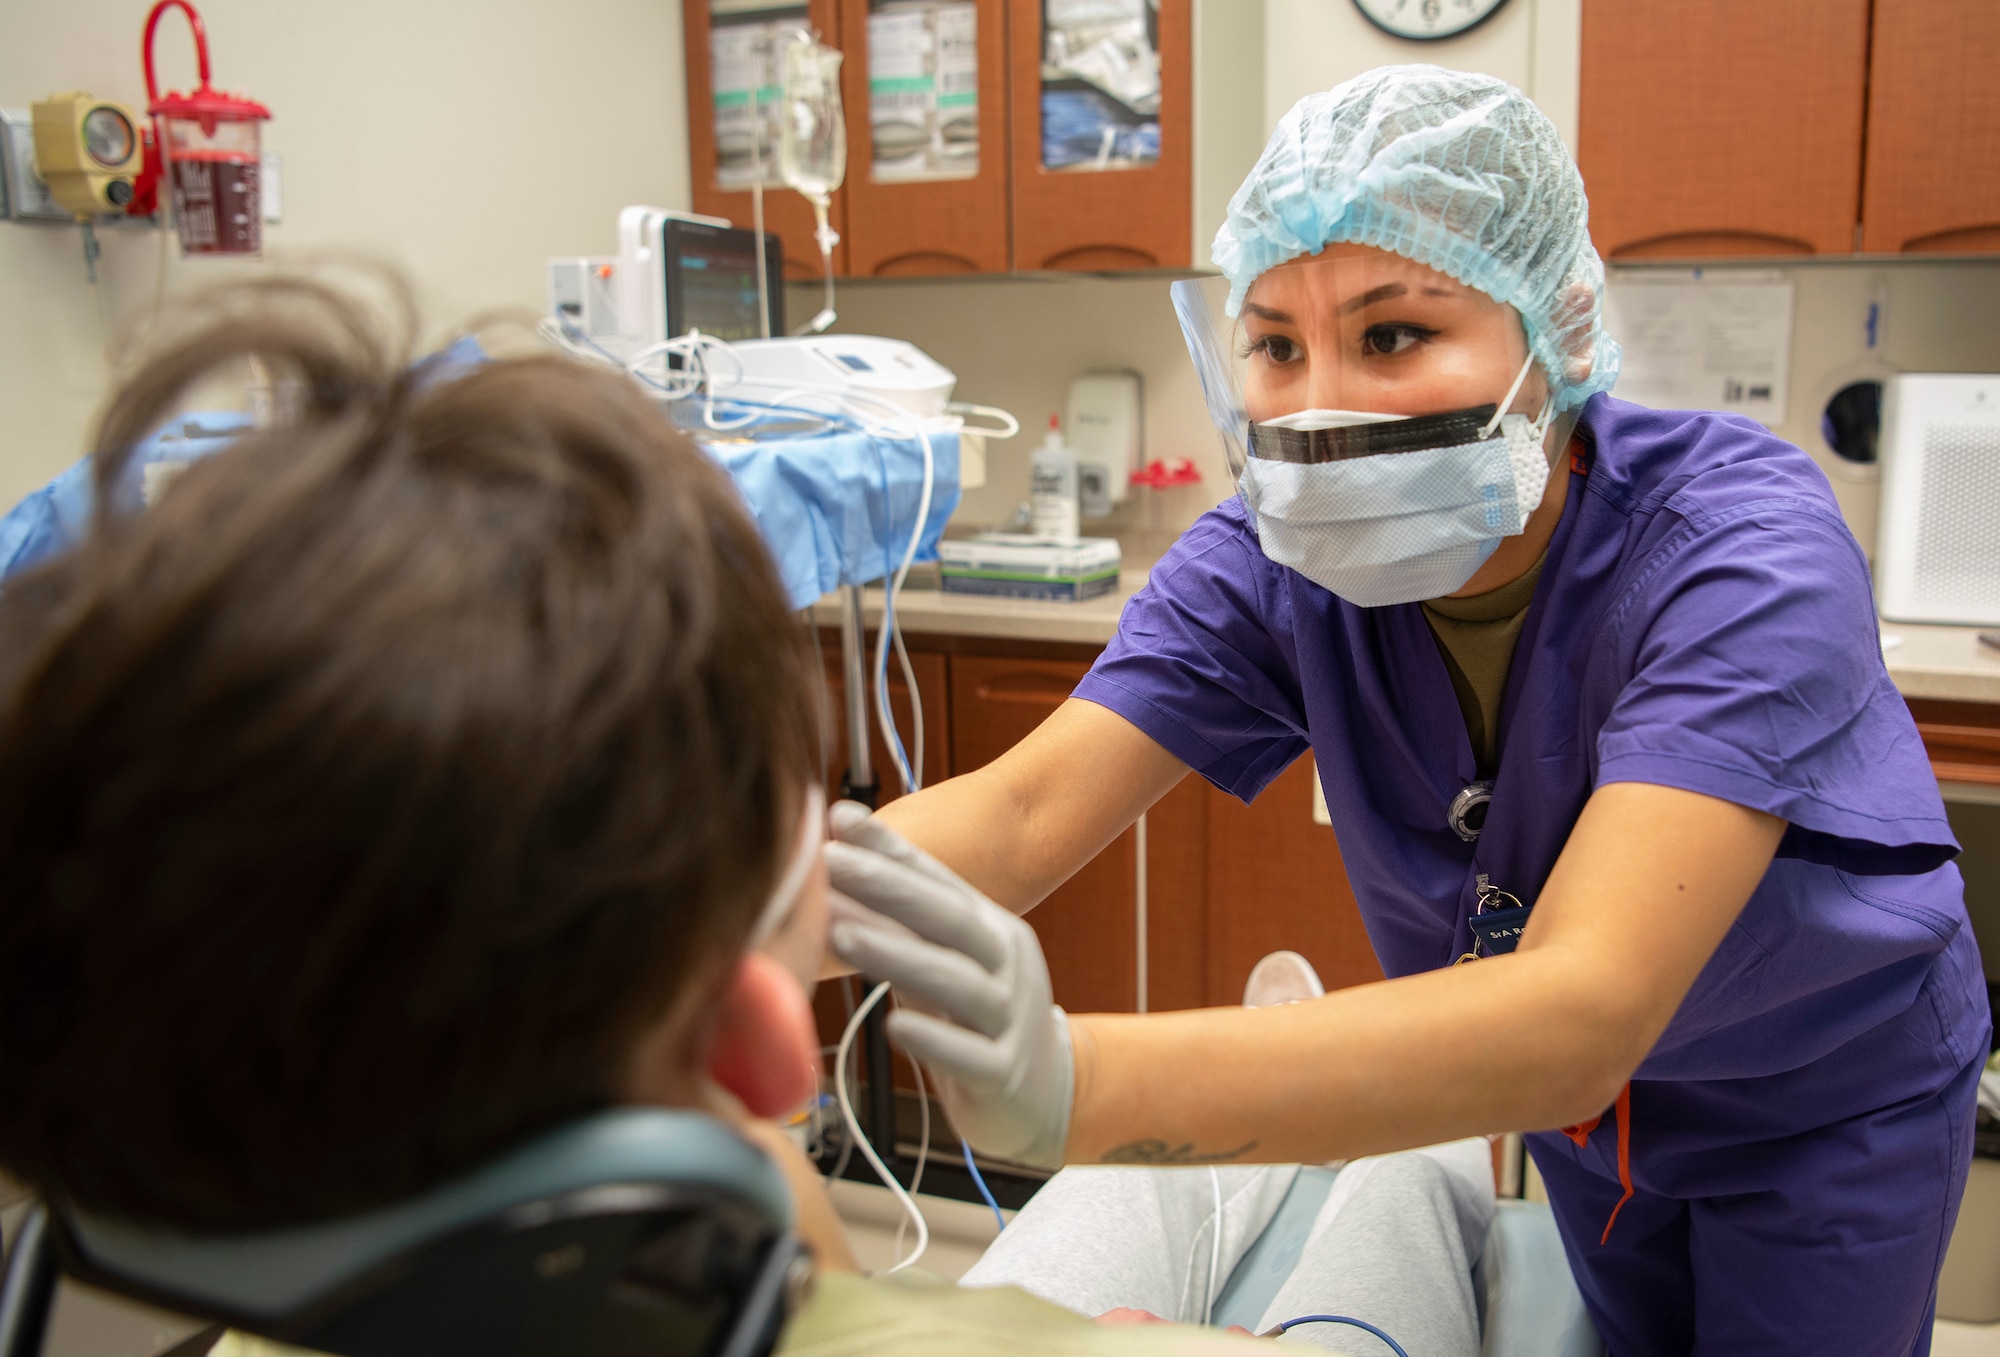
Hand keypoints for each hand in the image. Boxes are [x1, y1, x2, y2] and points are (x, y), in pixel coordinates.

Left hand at [824, 801, 1072, 1169]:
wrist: (1042, 1096)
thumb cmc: (974, 1021)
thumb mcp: (945, 964)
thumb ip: (903, 924)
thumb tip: (839, 867)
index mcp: (990, 928)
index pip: (936, 879)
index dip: (889, 848)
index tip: (837, 817)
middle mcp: (1006, 964)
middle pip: (947, 918)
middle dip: (885, 886)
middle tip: (828, 863)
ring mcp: (1010, 1018)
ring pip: (954, 980)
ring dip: (896, 954)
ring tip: (841, 934)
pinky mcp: (1005, 1074)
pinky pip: (968, 1054)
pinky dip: (932, 1039)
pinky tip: (894, 1028)